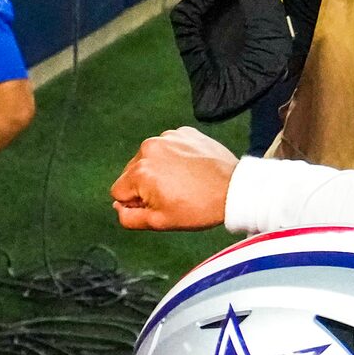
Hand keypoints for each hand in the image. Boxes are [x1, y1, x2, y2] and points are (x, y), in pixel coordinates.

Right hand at [110, 128, 237, 228]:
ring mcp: (167, 137)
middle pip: (132, 173)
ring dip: (159, 170)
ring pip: (149, 159)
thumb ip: (129, 218)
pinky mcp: (184, 132)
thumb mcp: (160, 222)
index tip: (158, 205)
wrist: (235, 189)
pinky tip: (190, 169)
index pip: (118, 191)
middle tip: (172, 194)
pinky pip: (168, 147)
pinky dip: (174, 157)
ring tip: (182, 181)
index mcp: (140, 171)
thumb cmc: (199, 207)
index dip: (136, 203)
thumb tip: (118, 206)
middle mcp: (149, 148)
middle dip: (146, 185)